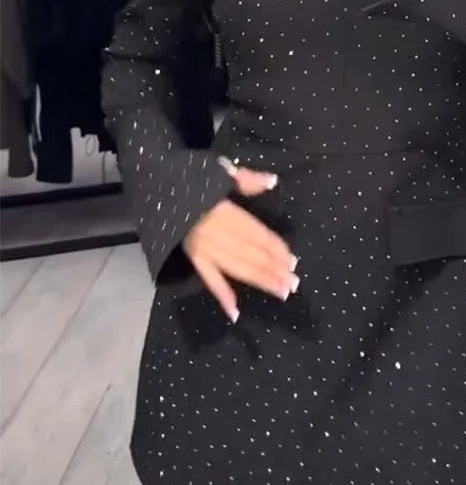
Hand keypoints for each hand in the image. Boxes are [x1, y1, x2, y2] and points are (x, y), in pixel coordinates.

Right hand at [183, 165, 298, 322]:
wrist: (154, 184)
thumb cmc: (190, 177)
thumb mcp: (219, 172)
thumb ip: (248, 179)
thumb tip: (272, 181)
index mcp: (224, 211)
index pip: (257, 234)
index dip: (276, 248)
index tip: (293, 261)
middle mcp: (214, 232)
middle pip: (251, 254)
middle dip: (274, 270)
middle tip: (293, 284)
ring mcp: (202, 247)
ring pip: (236, 268)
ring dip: (259, 281)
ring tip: (280, 292)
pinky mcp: (191, 257)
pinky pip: (208, 278)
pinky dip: (221, 295)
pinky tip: (235, 312)